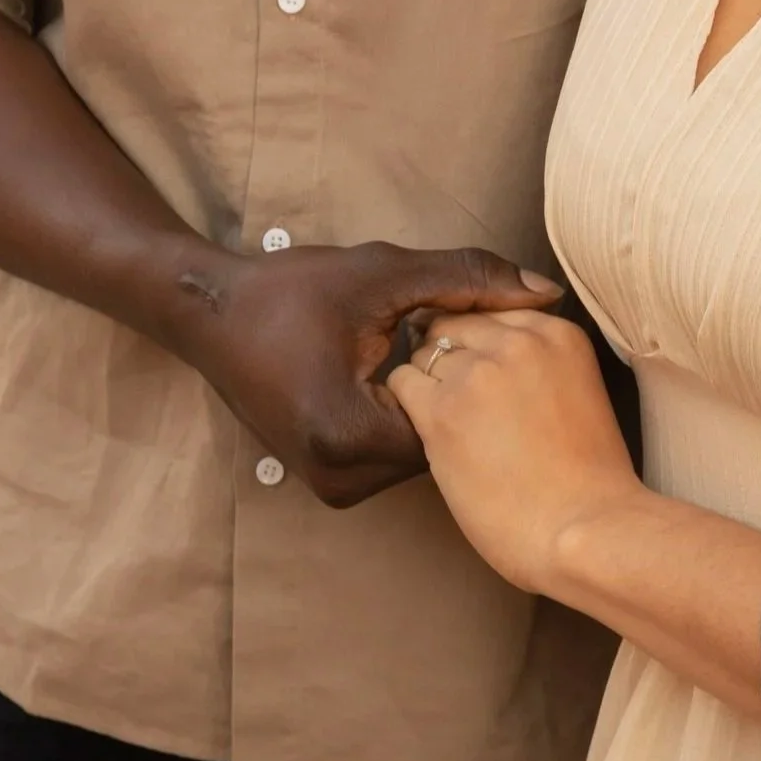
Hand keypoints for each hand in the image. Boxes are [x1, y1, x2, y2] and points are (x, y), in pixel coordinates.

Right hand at [160, 242, 560, 507]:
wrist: (212, 315)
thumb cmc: (293, 289)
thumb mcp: (384, 274)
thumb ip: (468, 279)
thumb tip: (548, 290)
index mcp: (349, 434)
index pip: (455, 417)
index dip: (473, 369)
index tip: (477, 330)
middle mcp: (338, 478)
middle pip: (440, 442)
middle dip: (455, 392)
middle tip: (447, 337)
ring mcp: (330, 486)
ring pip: (419, 451)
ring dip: (432, 405)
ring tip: (417, 348)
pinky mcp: (327, 479)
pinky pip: (392, 452)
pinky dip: (406, 416)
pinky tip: (400, 368)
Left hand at [391, 309, 643, 593]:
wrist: (586, 531)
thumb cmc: (589, 483)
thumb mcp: (580, 394)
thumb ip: (542, 367)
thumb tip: (499, 366)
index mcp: (558, 333)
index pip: (495, 310)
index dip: (481, 342)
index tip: (480, 369)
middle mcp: (518, 340)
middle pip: (457, 322)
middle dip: (450, 352)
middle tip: (455, 395)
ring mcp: (478, 373)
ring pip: (426, 350)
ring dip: (427, 380)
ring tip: (445, 420)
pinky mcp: (443, 411)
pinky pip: (403, 383)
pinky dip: (407, 402)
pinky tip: (427, 431)